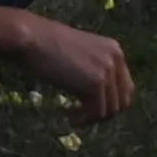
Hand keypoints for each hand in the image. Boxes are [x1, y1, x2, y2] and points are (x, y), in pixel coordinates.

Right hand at [9, 11, 133, 117]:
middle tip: (82, 117)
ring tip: (70, 117)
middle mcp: (116, 58)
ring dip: (90, 118)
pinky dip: (82, 119)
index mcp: (114, 49)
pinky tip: (67, 116)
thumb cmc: (43, 44)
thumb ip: (93, 70)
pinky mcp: (96, 82)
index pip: (126, 87)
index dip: (109, 103)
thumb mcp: (78, 55)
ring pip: (109, 110)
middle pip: (123, 101)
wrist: (30, 37)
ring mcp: (108, 70)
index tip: (89, 109)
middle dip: (103, 113)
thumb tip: (99, 99)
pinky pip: (97, 112)